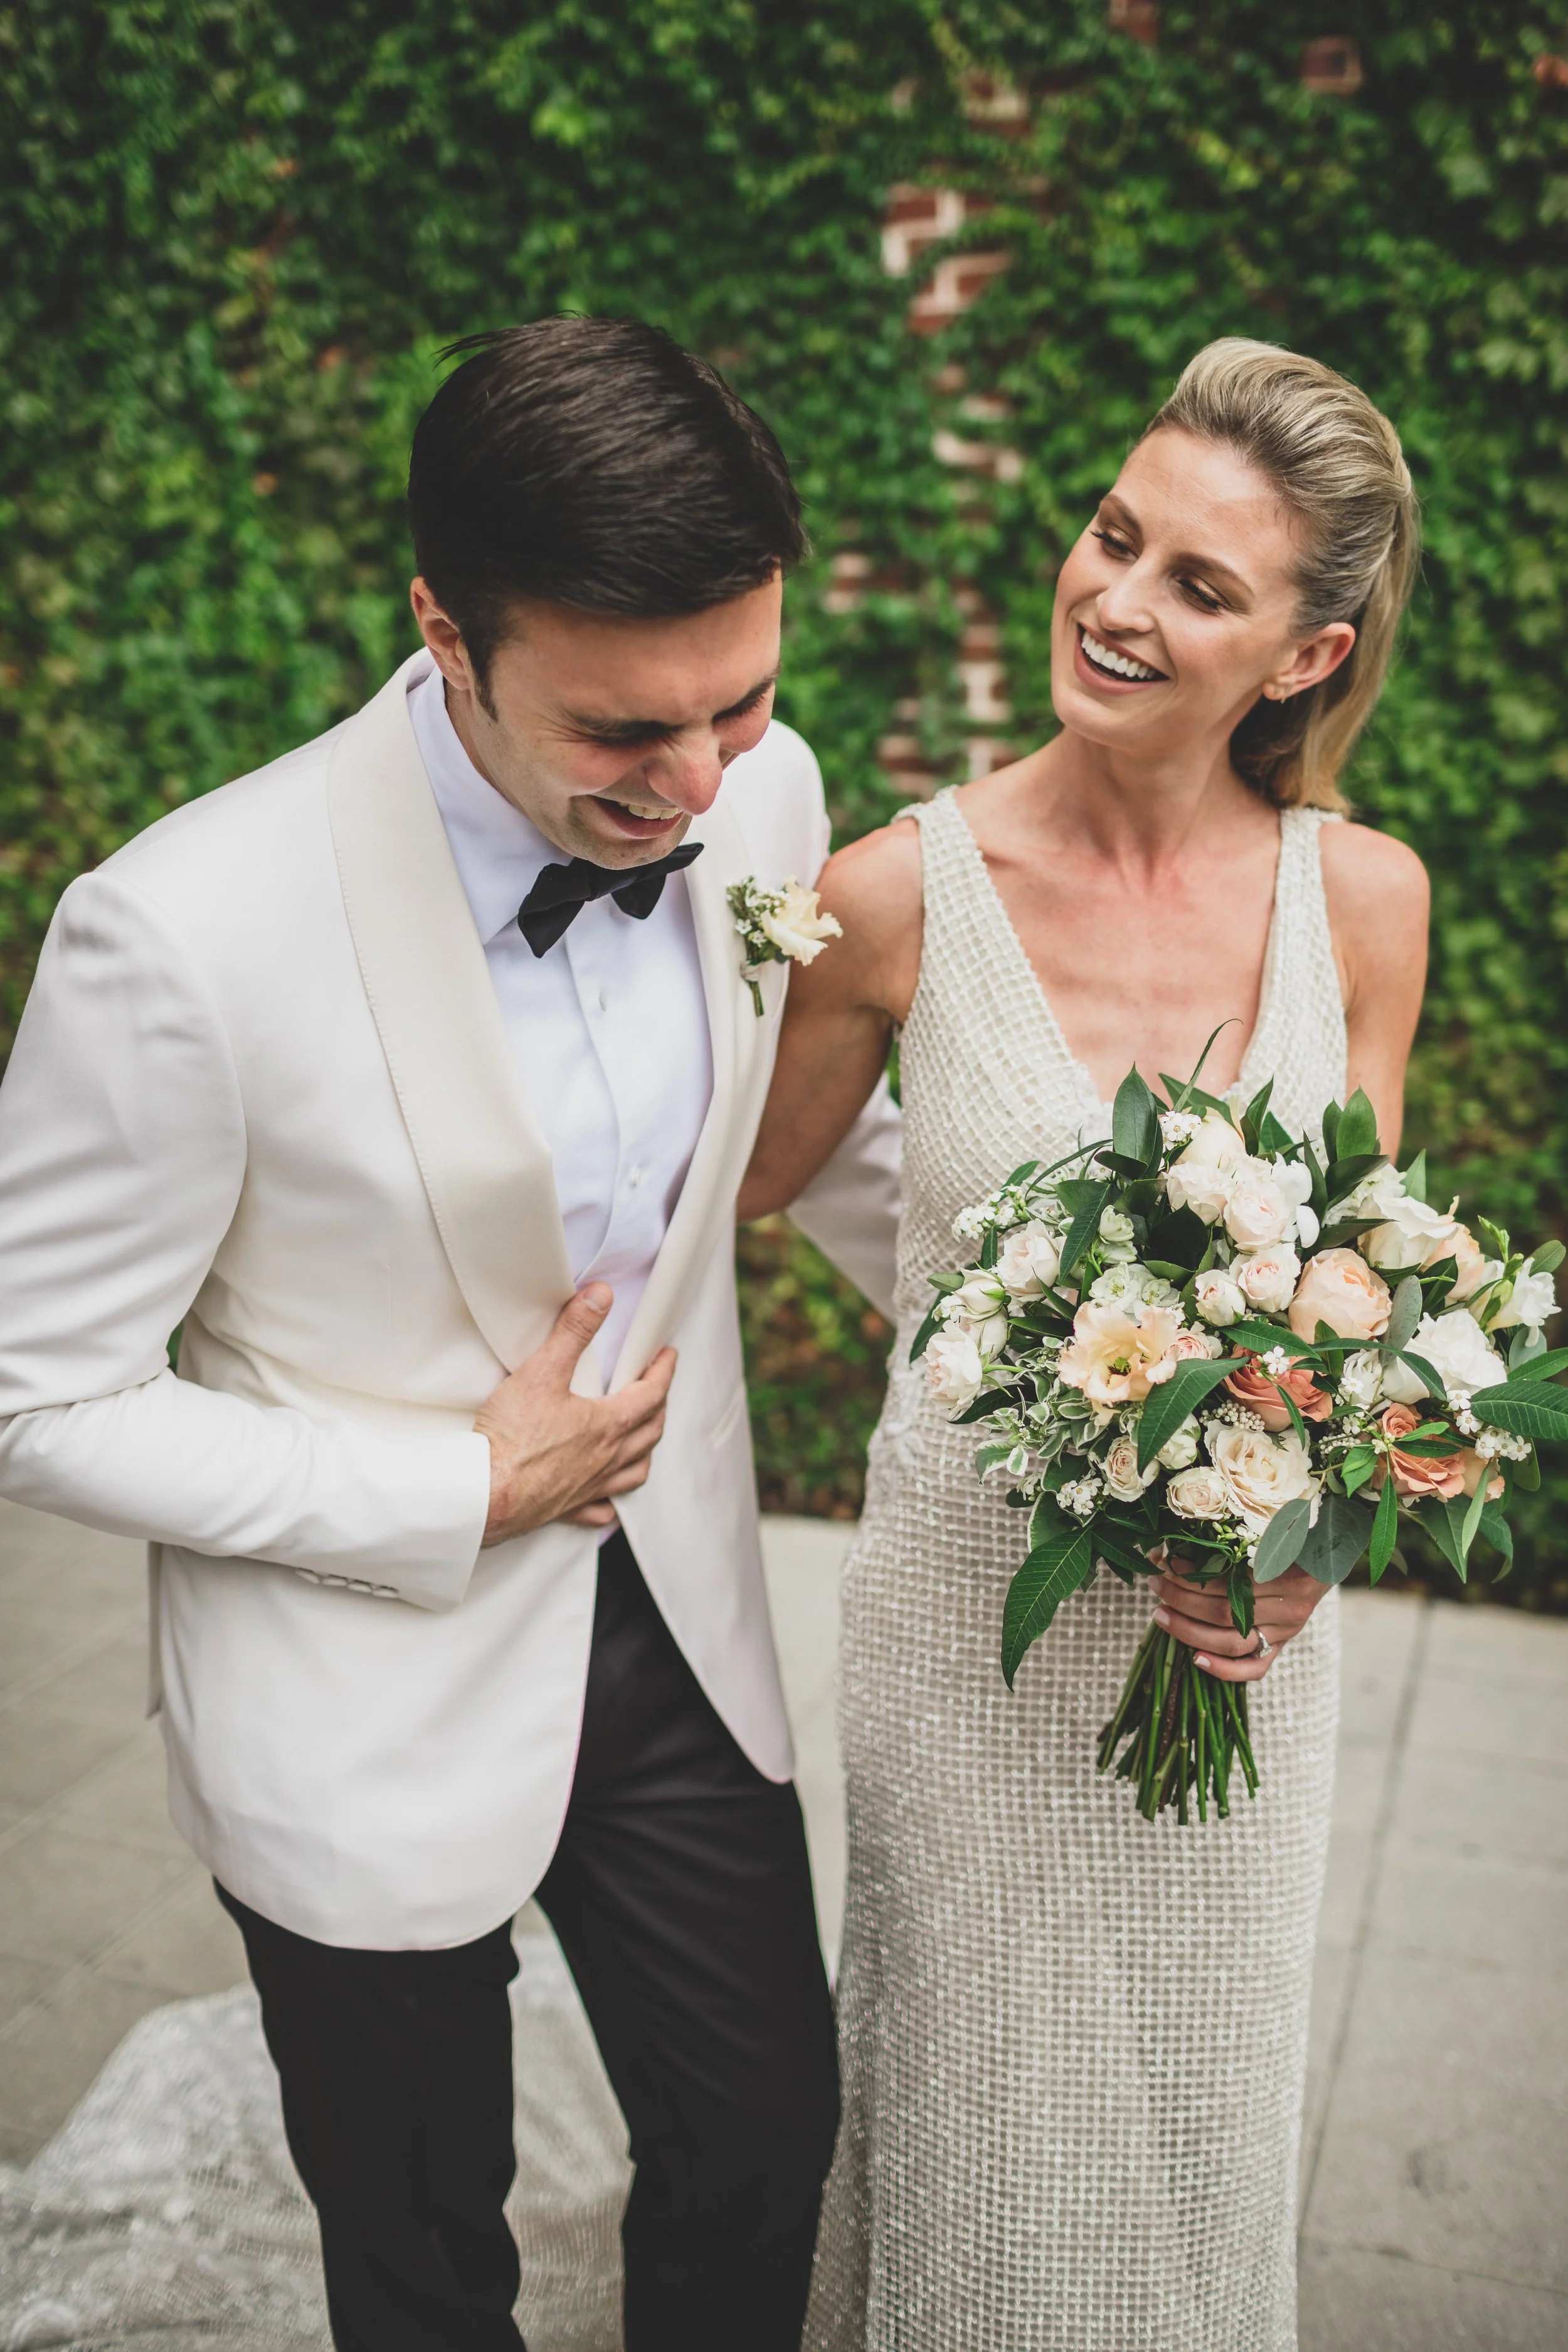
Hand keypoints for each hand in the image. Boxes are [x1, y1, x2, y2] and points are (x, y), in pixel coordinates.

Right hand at [473, 1284, 675, 1544]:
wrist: (485, 1494)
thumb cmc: (511, 1441)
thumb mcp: (542, 1371)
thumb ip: (573, 1331)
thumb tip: (599, 1299)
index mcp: (607, 1425)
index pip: (651, 1394)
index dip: (662, 1371)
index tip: (666, 1357)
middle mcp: (606, 1458)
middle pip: (649, 1431)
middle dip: (658, 1405)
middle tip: (656, 1389)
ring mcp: (589, 1486)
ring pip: (634, 1470)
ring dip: (645, 1450)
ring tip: (643, 1438)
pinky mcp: (567, 1508)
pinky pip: (600, 1509)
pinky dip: (610, 1502)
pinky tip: (607, 1501)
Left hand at [1151, 1559, 1328, 1682]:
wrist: (1325, 1563)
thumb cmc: (1290, 1544)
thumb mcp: (1270, 1535)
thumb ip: (1235, 1543)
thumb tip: (1176, 1545)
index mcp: (1285, 1576)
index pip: (1226, 1582)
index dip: (1190, 1575)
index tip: (1164, 1563)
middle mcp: (1287, 1610)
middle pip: (1224, 1612)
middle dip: (1181, 1599)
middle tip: (1155, 1585)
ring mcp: (1284, 1633)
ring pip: (1231, 1642)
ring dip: (1189, 1630)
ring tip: (1160, 1614)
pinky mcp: (1280, 1649)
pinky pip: (1253, 1669)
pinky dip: (1223, 1669)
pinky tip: (1196, 1659)